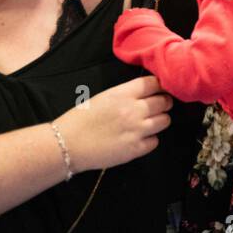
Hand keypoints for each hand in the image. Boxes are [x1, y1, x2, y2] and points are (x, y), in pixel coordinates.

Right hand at [53, 76, 172, 172]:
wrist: (67, 144)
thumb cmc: (79, 119)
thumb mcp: (102, 97)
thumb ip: (125, 94)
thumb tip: (143, 94)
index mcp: (122, 94)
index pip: (154, 83)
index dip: (159, 86)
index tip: (159, 89)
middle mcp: (134, 110)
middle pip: (164, 102)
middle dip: (164, 102)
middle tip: (159, 106)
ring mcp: (137, 130)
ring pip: (165, 121)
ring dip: (160, 120)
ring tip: (150, 122)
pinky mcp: (136, 149)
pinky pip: (155, 141)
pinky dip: (150, 139)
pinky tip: (140, 138)